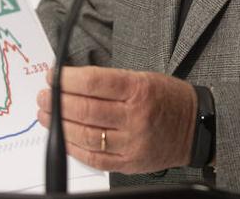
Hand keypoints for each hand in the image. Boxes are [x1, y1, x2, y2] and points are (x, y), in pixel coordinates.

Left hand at [37, 66, 196, 173]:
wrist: (195, 127)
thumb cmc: (168, 99)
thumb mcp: (144, 78)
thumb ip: (110, 81)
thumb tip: (72, 82)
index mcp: (139, 89)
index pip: (93, 82)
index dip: (67, 79)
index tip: (53, 76)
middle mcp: (135, 116)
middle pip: (85, 109)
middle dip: (57, 102)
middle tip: (44, 96)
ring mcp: (132, 142)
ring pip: (85, 135)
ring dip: (60, 124)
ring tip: (47, 115)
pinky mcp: (129, 162)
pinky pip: (94, 158)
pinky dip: (74, 148)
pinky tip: (64, 137)